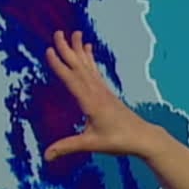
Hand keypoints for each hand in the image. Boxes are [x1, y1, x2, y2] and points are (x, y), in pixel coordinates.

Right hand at [42, 30, 154, 160]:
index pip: (72, 80)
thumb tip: (46, 156)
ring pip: (87, 66)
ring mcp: (102, 91)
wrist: (143, 137)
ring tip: (74, 33)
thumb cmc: (118, 140)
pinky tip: (87, 50)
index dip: (60, 65)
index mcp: (91, 102)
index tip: (49, 50)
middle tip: (58, 33)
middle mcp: (97, 92)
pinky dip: (89, 59)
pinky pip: (95, 72)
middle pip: (79, 67)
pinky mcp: (106, 93)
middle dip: (68, 49)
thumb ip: (68, 147)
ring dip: (79, 50)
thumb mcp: (91, 144)